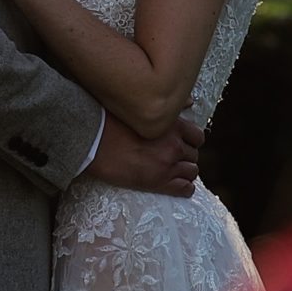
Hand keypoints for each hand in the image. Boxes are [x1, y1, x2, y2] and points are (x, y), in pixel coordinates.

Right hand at [82, 114, 203, 196]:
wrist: (93, 144)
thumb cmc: (111, 122)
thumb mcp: (140, 110)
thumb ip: (168, 108)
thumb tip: (191, 102)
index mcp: (172, 125)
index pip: (198, 136)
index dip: (191, 141)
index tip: (183, 144)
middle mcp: (174, 145)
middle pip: (194, 155)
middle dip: (186, 157)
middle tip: (173, 158)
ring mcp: (168, 165)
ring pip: (192, 171)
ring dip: (185, 171)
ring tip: (173, 171)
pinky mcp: (159, 183)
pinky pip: (185, 189)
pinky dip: (185, 188)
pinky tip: (177, 185)